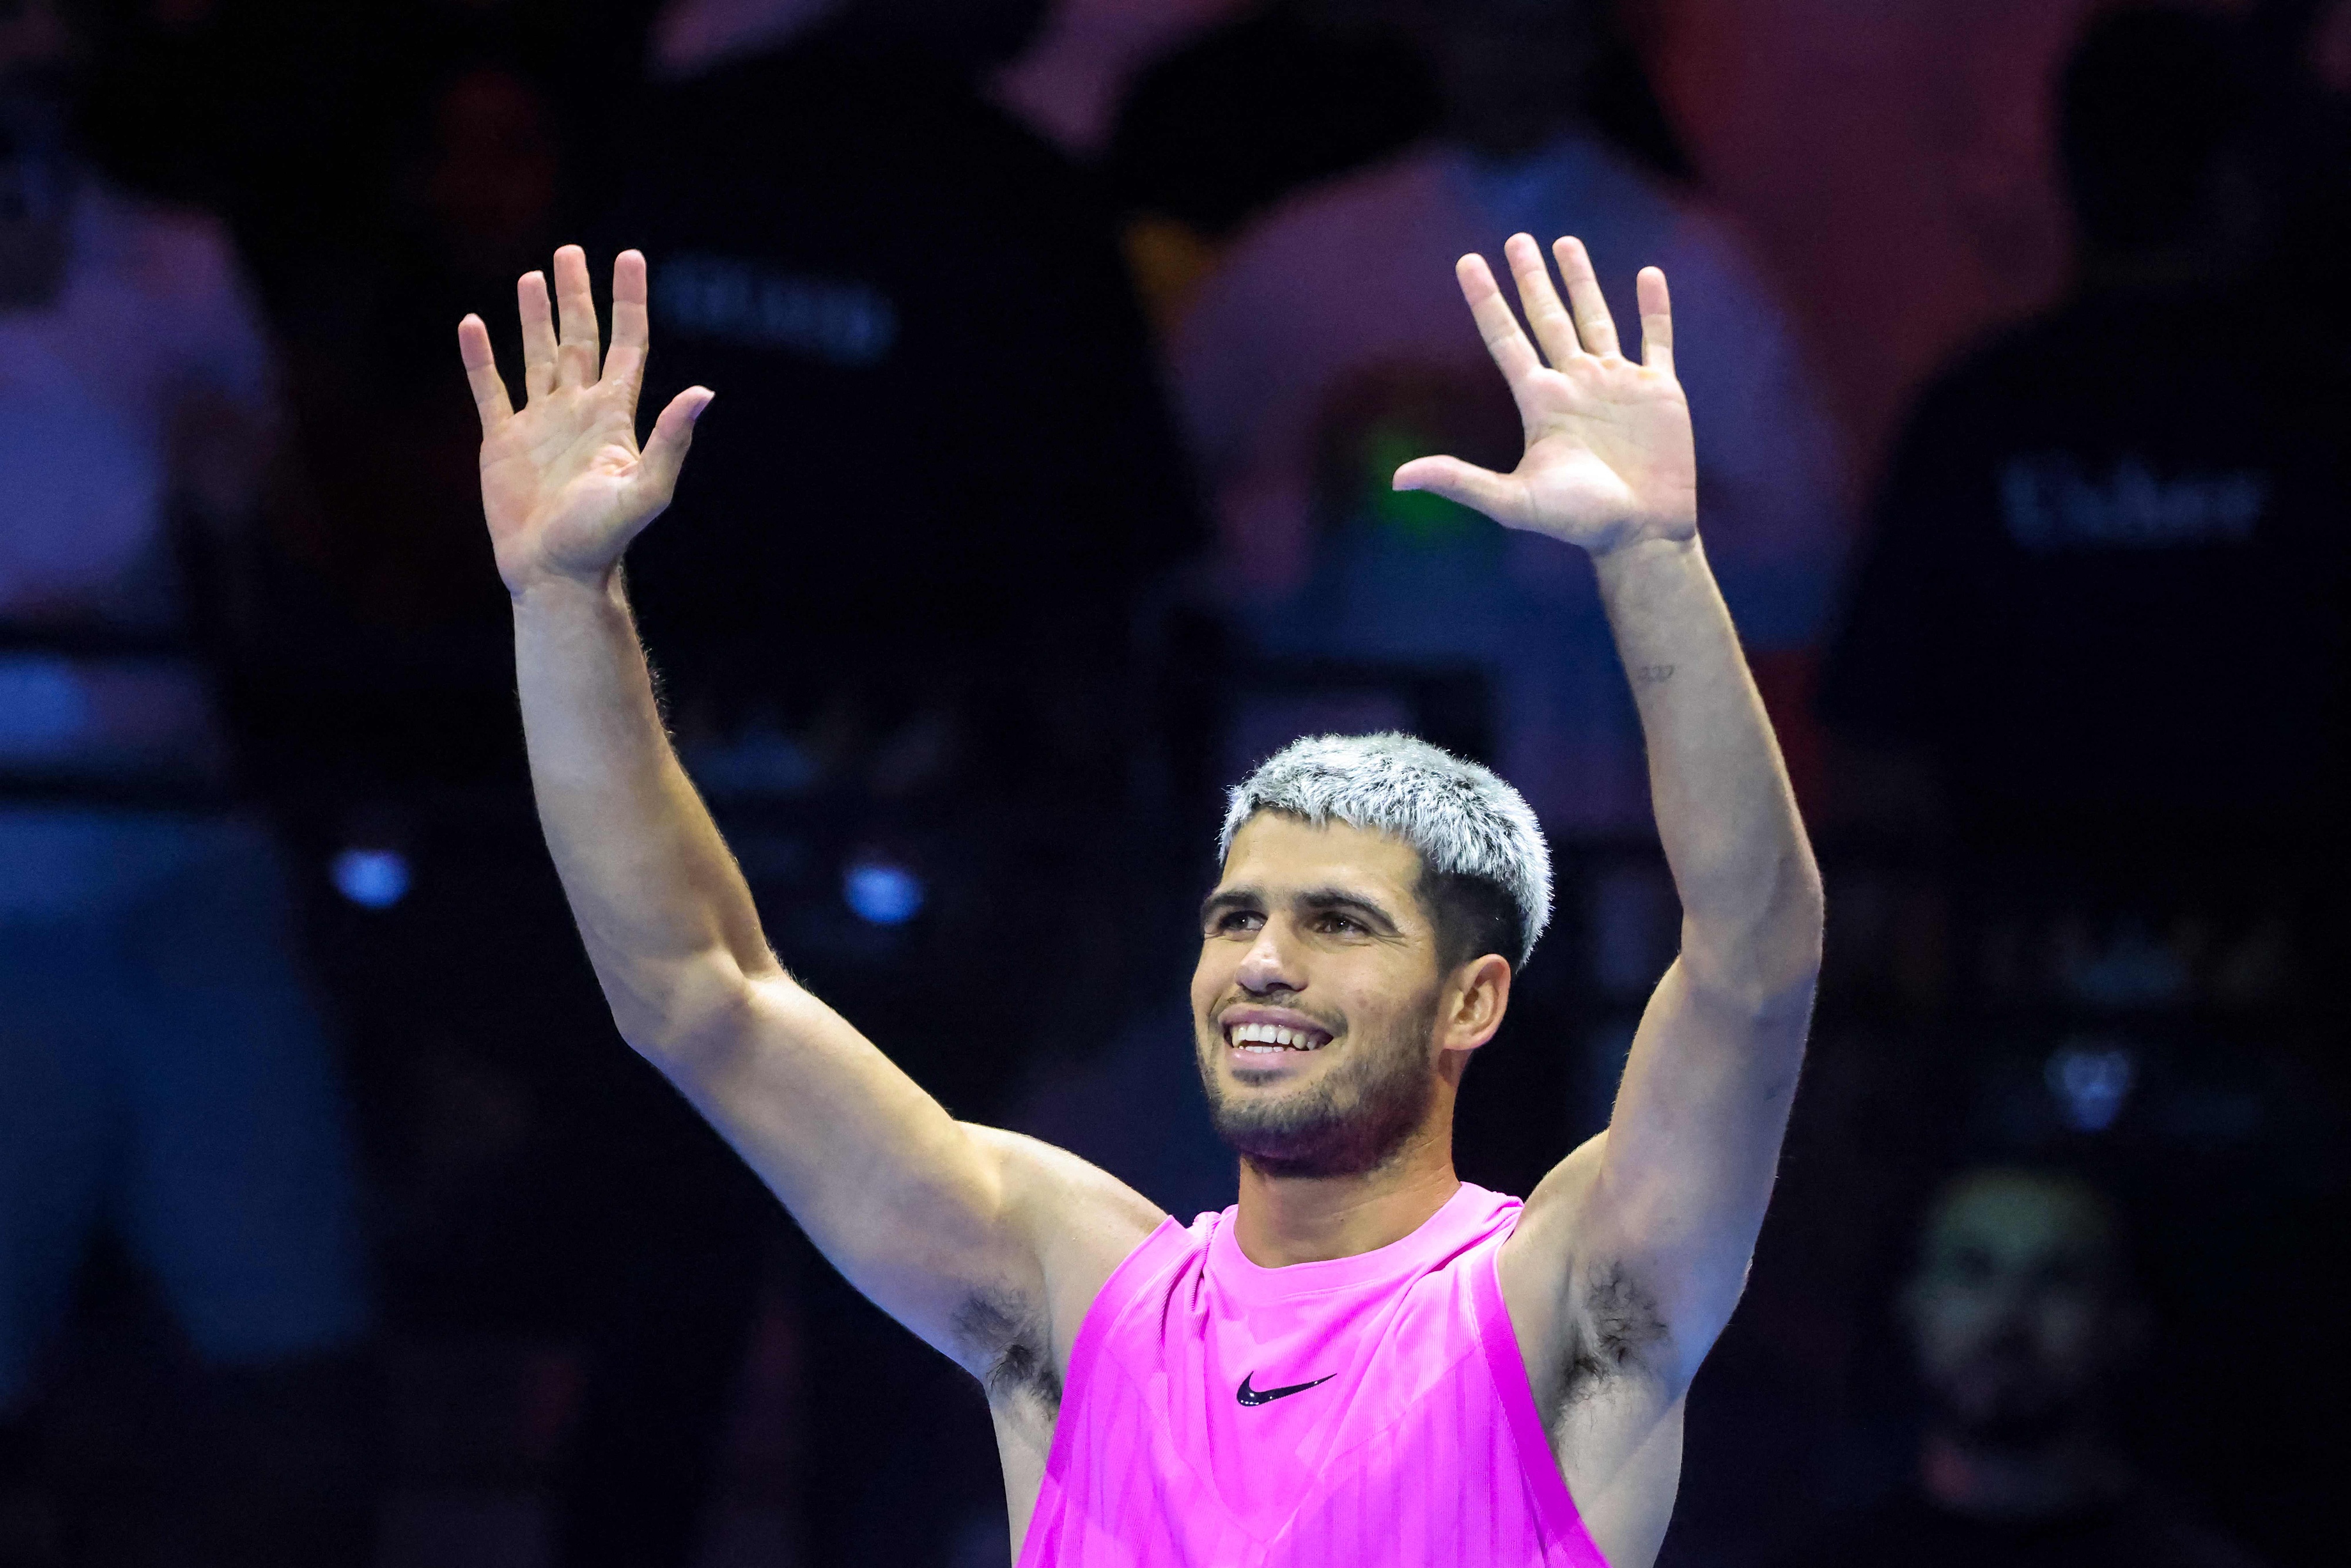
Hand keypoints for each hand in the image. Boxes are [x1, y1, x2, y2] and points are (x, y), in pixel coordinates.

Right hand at [459, 245, 712, 596]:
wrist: (555, 574)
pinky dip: (480, 358)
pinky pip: (490, 389)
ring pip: (538, 356)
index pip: (626, 344)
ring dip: (535, 317)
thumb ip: (671, 439)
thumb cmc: (603, 539)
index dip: (628, 301)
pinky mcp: (502, 442)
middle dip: (577, 295)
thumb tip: (704, 391)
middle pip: (580, 338)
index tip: (630, 257)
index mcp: (613, 416)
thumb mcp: (646, 489)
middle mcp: (578, 411)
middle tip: (570, 252)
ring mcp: (540, 424)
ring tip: (532, 277)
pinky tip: (473, 324)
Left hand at [1394, 234, 1696, 555]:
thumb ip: (1459, 482)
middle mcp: (1574, 384)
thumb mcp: (1513, 501)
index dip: (1487, 301)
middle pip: (1547, 319)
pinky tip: (1647, 275)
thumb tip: (1398, 479)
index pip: (1505, 339)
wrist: (1640, 535)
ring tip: (1565, 243)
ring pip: (1595, 319)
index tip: (1468, 262)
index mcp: (1539, 402)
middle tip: (1517, 240)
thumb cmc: (1577, 522)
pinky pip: (1656, 339)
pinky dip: (1654, 308)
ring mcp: (1617, 384)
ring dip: (1582, 281)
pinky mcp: (1659, 390)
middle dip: (1532, 279)